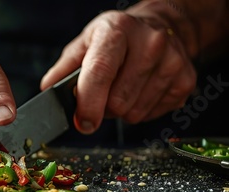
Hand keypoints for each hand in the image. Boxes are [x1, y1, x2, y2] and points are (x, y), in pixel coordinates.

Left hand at [41, 9, 195, 134]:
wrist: (160, 26)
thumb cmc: (116, 38)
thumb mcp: (85, 43)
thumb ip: (63, 69)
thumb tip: (48, 91)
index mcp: (117, 31)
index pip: (101, 71)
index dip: (89, 102)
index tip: (82, 123)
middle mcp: (149, 43)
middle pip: (118, 101)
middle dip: (103, 107)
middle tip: (103, 94)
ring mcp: (172, 62)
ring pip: (134, 112)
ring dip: (121, 110)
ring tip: (122, 89)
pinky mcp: (185, 81)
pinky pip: (152, 115)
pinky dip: (140, 110)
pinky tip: (140, 91)